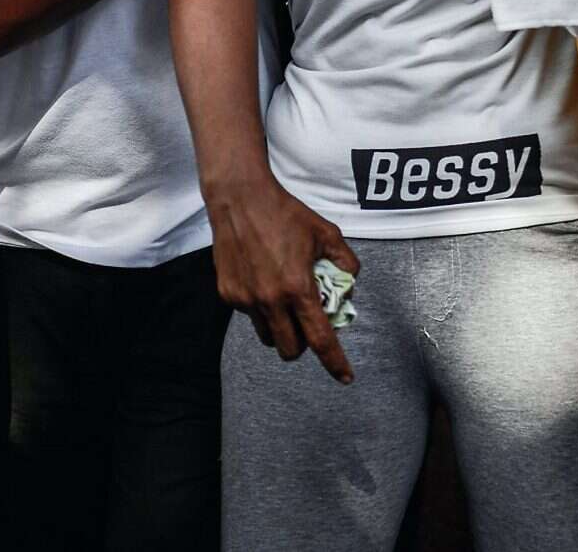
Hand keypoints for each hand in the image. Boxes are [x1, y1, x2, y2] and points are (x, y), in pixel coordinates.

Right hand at [205, 174, 359, 383]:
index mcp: (298, 288)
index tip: (345, 377)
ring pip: (269, 336)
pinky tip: (263, 280)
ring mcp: (246, 300)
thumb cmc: (285, 213)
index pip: (320, 338)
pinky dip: (261, 308)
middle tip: (308, 322)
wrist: (240, 199)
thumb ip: (345, 262)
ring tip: (284, 300)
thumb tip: (349, 285)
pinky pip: (250, 316)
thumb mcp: (326, 233)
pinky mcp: (228, 295)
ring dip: (281, 329)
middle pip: (291, 350)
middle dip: (303, 344)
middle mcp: (270, 300)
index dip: (335, 362)